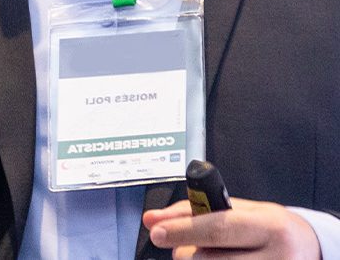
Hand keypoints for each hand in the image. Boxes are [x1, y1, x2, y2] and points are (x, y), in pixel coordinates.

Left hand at [143, 198, 321, 258]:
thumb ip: (195, 209)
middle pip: (207, 259)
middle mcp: (275, 257)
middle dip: (183, 249)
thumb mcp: (243, 209)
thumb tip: (153, 219)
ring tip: (212, 251)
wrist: (311, 250)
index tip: (157, 231)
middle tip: (180, 241)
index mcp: (270, 227)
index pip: (218, 229)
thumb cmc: (272, 228)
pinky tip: (220, 259)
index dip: (183, 231)